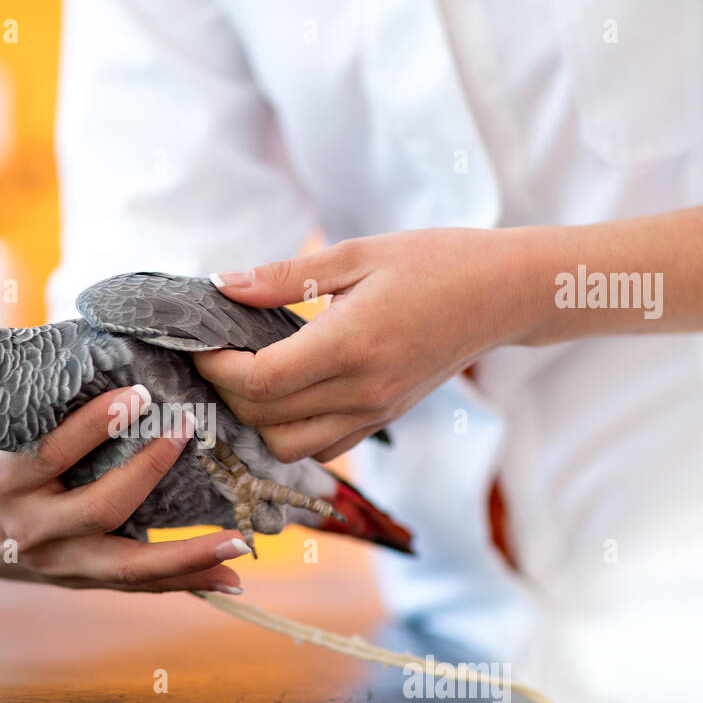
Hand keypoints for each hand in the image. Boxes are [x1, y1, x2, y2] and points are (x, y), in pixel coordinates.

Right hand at [0, 385, 249, 592]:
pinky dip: (185, 582)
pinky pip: (137, 586)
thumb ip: (41, 398)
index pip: (54, 451)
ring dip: (187, 555)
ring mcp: (57, 562)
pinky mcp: (78, 581)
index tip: (139, 393)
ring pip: (128, 565)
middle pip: (100, 508)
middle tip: (187, 430)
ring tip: (240, 542)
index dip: (96, 423)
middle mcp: (30, 528)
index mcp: (4, 480)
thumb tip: (103, 337)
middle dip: (148, 470)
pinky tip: (230, 577)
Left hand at [197, 228, 529, 462]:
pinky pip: (321, 448)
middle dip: (226, 390)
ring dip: (256, 420)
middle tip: (216, 353)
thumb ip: (282, 276)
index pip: (262, 380)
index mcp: (352, 344)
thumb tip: (220, 285)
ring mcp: (375, 413)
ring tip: (250, 375)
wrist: (503, 294)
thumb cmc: (434, 261)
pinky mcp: (383, 421)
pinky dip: (291, 430)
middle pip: (265, 418)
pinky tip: (286, 391)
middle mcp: (363, 391)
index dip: (217, 367)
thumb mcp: (357, 253)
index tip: (200, 342)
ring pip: (288, 448)